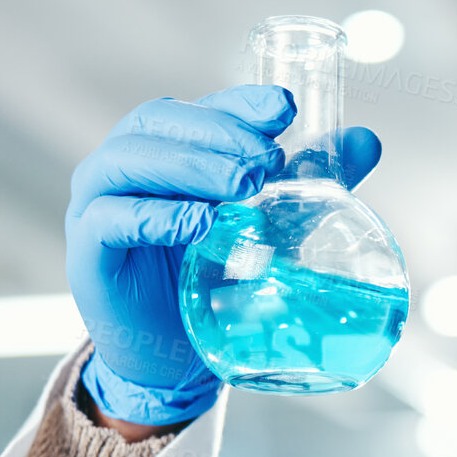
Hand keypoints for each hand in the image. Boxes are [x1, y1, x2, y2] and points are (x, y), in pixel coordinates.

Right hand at [65, 85, 382, 426]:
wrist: (172, 352)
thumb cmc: (213, 276)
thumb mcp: (268, 221)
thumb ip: (307, 181)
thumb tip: (368, 141)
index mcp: (168, 147)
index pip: (201, 109)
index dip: (239, 104)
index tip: (285, 109)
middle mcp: (127, 163)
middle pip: (161, 123)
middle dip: (219, 134)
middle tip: (269, 159)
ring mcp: (99, 202)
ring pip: (131, 161)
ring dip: (190, 166)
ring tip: (241, 187)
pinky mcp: (88, 249)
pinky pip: (113, 220)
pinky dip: (156, 216)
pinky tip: (198, 223)